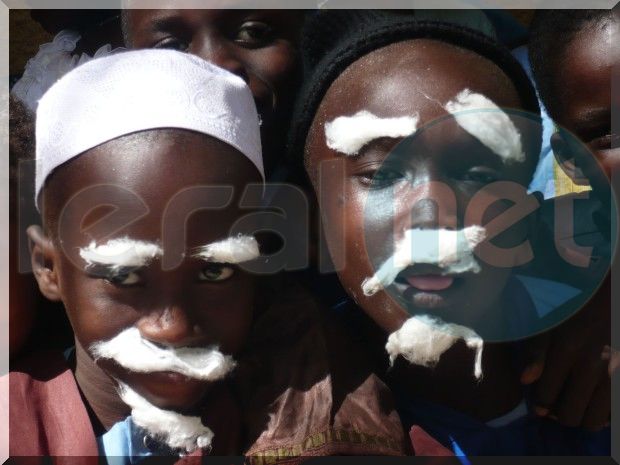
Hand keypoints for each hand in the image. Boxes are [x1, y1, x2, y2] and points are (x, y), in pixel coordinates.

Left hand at [520, 276, 613, 430]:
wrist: (610, 293)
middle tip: (555, 406)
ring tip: (574, 405)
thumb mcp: (548, 321)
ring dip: (580, 417)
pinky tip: (593, 401)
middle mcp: (594, 364)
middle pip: (569, 415)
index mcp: (567, 349)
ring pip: (593, 421)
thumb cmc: (573, 306)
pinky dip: (603, 414)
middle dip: (557, 414)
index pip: (545, 397)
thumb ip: (534, 350)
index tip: (538, 401)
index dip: (539, 404)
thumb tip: (525, 381)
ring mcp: (616, 372)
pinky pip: (614, 414)